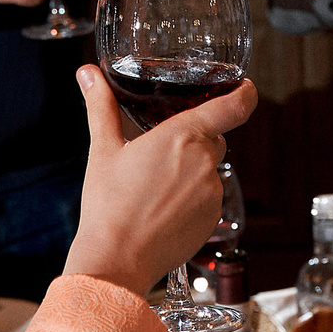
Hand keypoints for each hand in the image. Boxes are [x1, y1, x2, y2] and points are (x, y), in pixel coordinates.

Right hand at [63, 66, 257, 295]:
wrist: (117, 259)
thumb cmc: (109, 205)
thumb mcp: (103, 149)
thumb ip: (101, 106)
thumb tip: (88, 73)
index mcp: (182, 136)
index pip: (233, 106)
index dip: (244, 92)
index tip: (243, 86)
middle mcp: (204, 162)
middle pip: (214, 137)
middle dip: (194, 139)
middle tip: (162, 150)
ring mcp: (212, 193)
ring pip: (209, 169)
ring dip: (191, 170)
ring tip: (155, 186)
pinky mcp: (213, 219)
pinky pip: (208, 198)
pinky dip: (192, 198)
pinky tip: (163, 208)